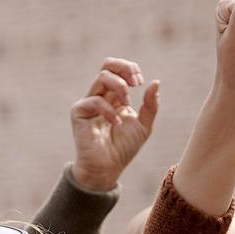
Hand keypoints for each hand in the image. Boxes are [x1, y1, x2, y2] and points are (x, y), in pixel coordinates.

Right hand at [69, 57, 158, 193]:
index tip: (140, 82)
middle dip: (124, 68)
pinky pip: (95, 101)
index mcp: (114, 96)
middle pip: (107, 65)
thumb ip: (150, 105)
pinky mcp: (79, 112)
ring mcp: (88, 103)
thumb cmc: (123, 149)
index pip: (118, 69)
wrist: (108, 168)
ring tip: (127, 103)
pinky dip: (109, 110)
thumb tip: (155, 82)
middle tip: (135, 82)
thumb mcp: (144, 125)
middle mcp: (101, 96)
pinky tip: (116, 123)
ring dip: (120, 86)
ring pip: (102, 77)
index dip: (130, 69)